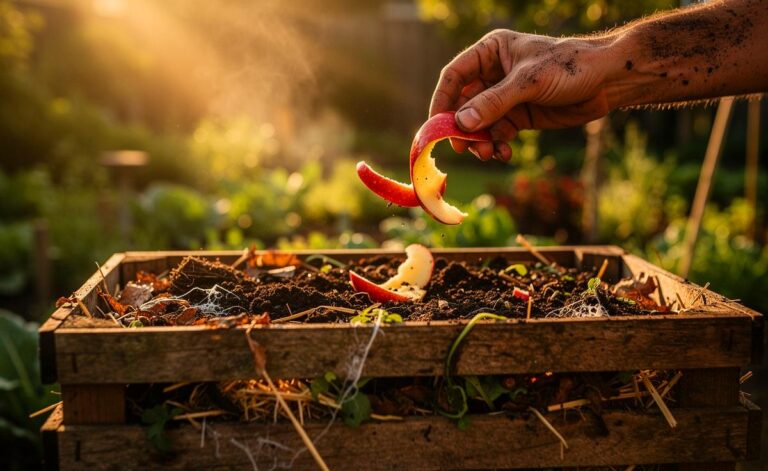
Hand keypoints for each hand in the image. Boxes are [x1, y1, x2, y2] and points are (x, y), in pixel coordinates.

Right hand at [430, 29, 613, 161]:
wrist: (607, 81)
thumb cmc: (570, 67)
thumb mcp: (529, 81)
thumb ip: (494, 102)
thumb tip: (460, 123)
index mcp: (491, 52)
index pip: (455, 76)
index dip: (443, 101)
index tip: (436, 126)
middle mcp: (493, 74)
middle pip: (463, 105)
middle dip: (462, 128)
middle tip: (465, 148)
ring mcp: (504, 98)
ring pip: (478, 124)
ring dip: (479, 142)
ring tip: (488, 154)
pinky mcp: (517, 117)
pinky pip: (496, 135)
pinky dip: (496, 147)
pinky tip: (504, 154)